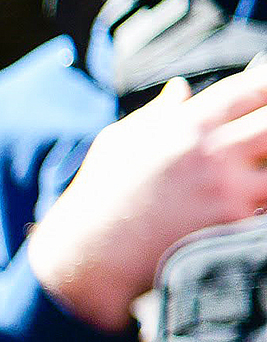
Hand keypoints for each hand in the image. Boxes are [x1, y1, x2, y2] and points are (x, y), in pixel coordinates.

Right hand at [26, 57, 266, 330]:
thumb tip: (181, 89)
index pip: (252, 90)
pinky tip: (246, 203)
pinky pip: (265, 204)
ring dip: (265, 170)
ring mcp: (228, 189)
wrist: (91, 252)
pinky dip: (259, 202)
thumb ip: (157, 112)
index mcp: (189, 125)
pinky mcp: (234, 224)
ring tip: (251, 175)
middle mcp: (213, 152)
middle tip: (260, 143)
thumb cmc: (100, 193)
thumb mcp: (119, 140)